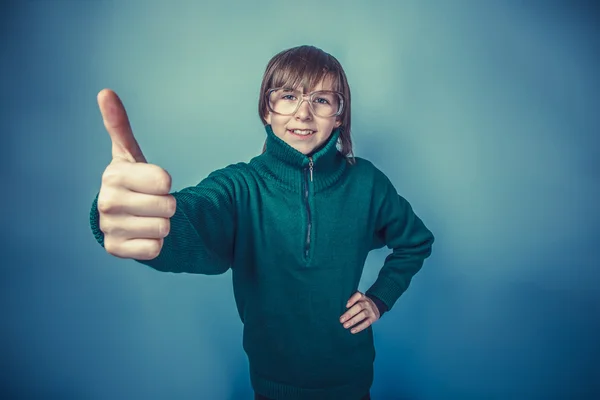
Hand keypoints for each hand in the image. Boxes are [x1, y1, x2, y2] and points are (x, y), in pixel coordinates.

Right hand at [96, 89, 175, 259]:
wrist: (121, 216)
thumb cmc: (132, 181)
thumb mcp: (129, 154)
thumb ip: (119, 126)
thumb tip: (105, 92)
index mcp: (114, 175)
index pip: (164, 182)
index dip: (166, 183)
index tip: (154, 182)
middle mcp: (107, 202)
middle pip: (168, 207)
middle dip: (167, 205)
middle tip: (152, 201)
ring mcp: (110, 228)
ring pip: (164, 229)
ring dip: (162, 224)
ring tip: (146, 217)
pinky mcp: (115, 250)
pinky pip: (155, 250)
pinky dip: (155, 243)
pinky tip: (142, 234)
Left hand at [339, 291, 380, 333]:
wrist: (376, 306)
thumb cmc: (362, 303)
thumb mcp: (358, 299)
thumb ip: (351, 302)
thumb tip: (338, 308)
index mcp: (362, 297)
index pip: (358, 295)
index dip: (352, 299)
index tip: (346, 305)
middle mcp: (367, 302)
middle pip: (359, 307)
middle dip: (349, 313)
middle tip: (341, 320)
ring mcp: (370, 310)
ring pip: (362, 315)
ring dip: (353, 321)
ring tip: (345, 325)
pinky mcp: (373, 318)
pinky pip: (367, 323)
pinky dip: (359, 327)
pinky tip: (352, 330)